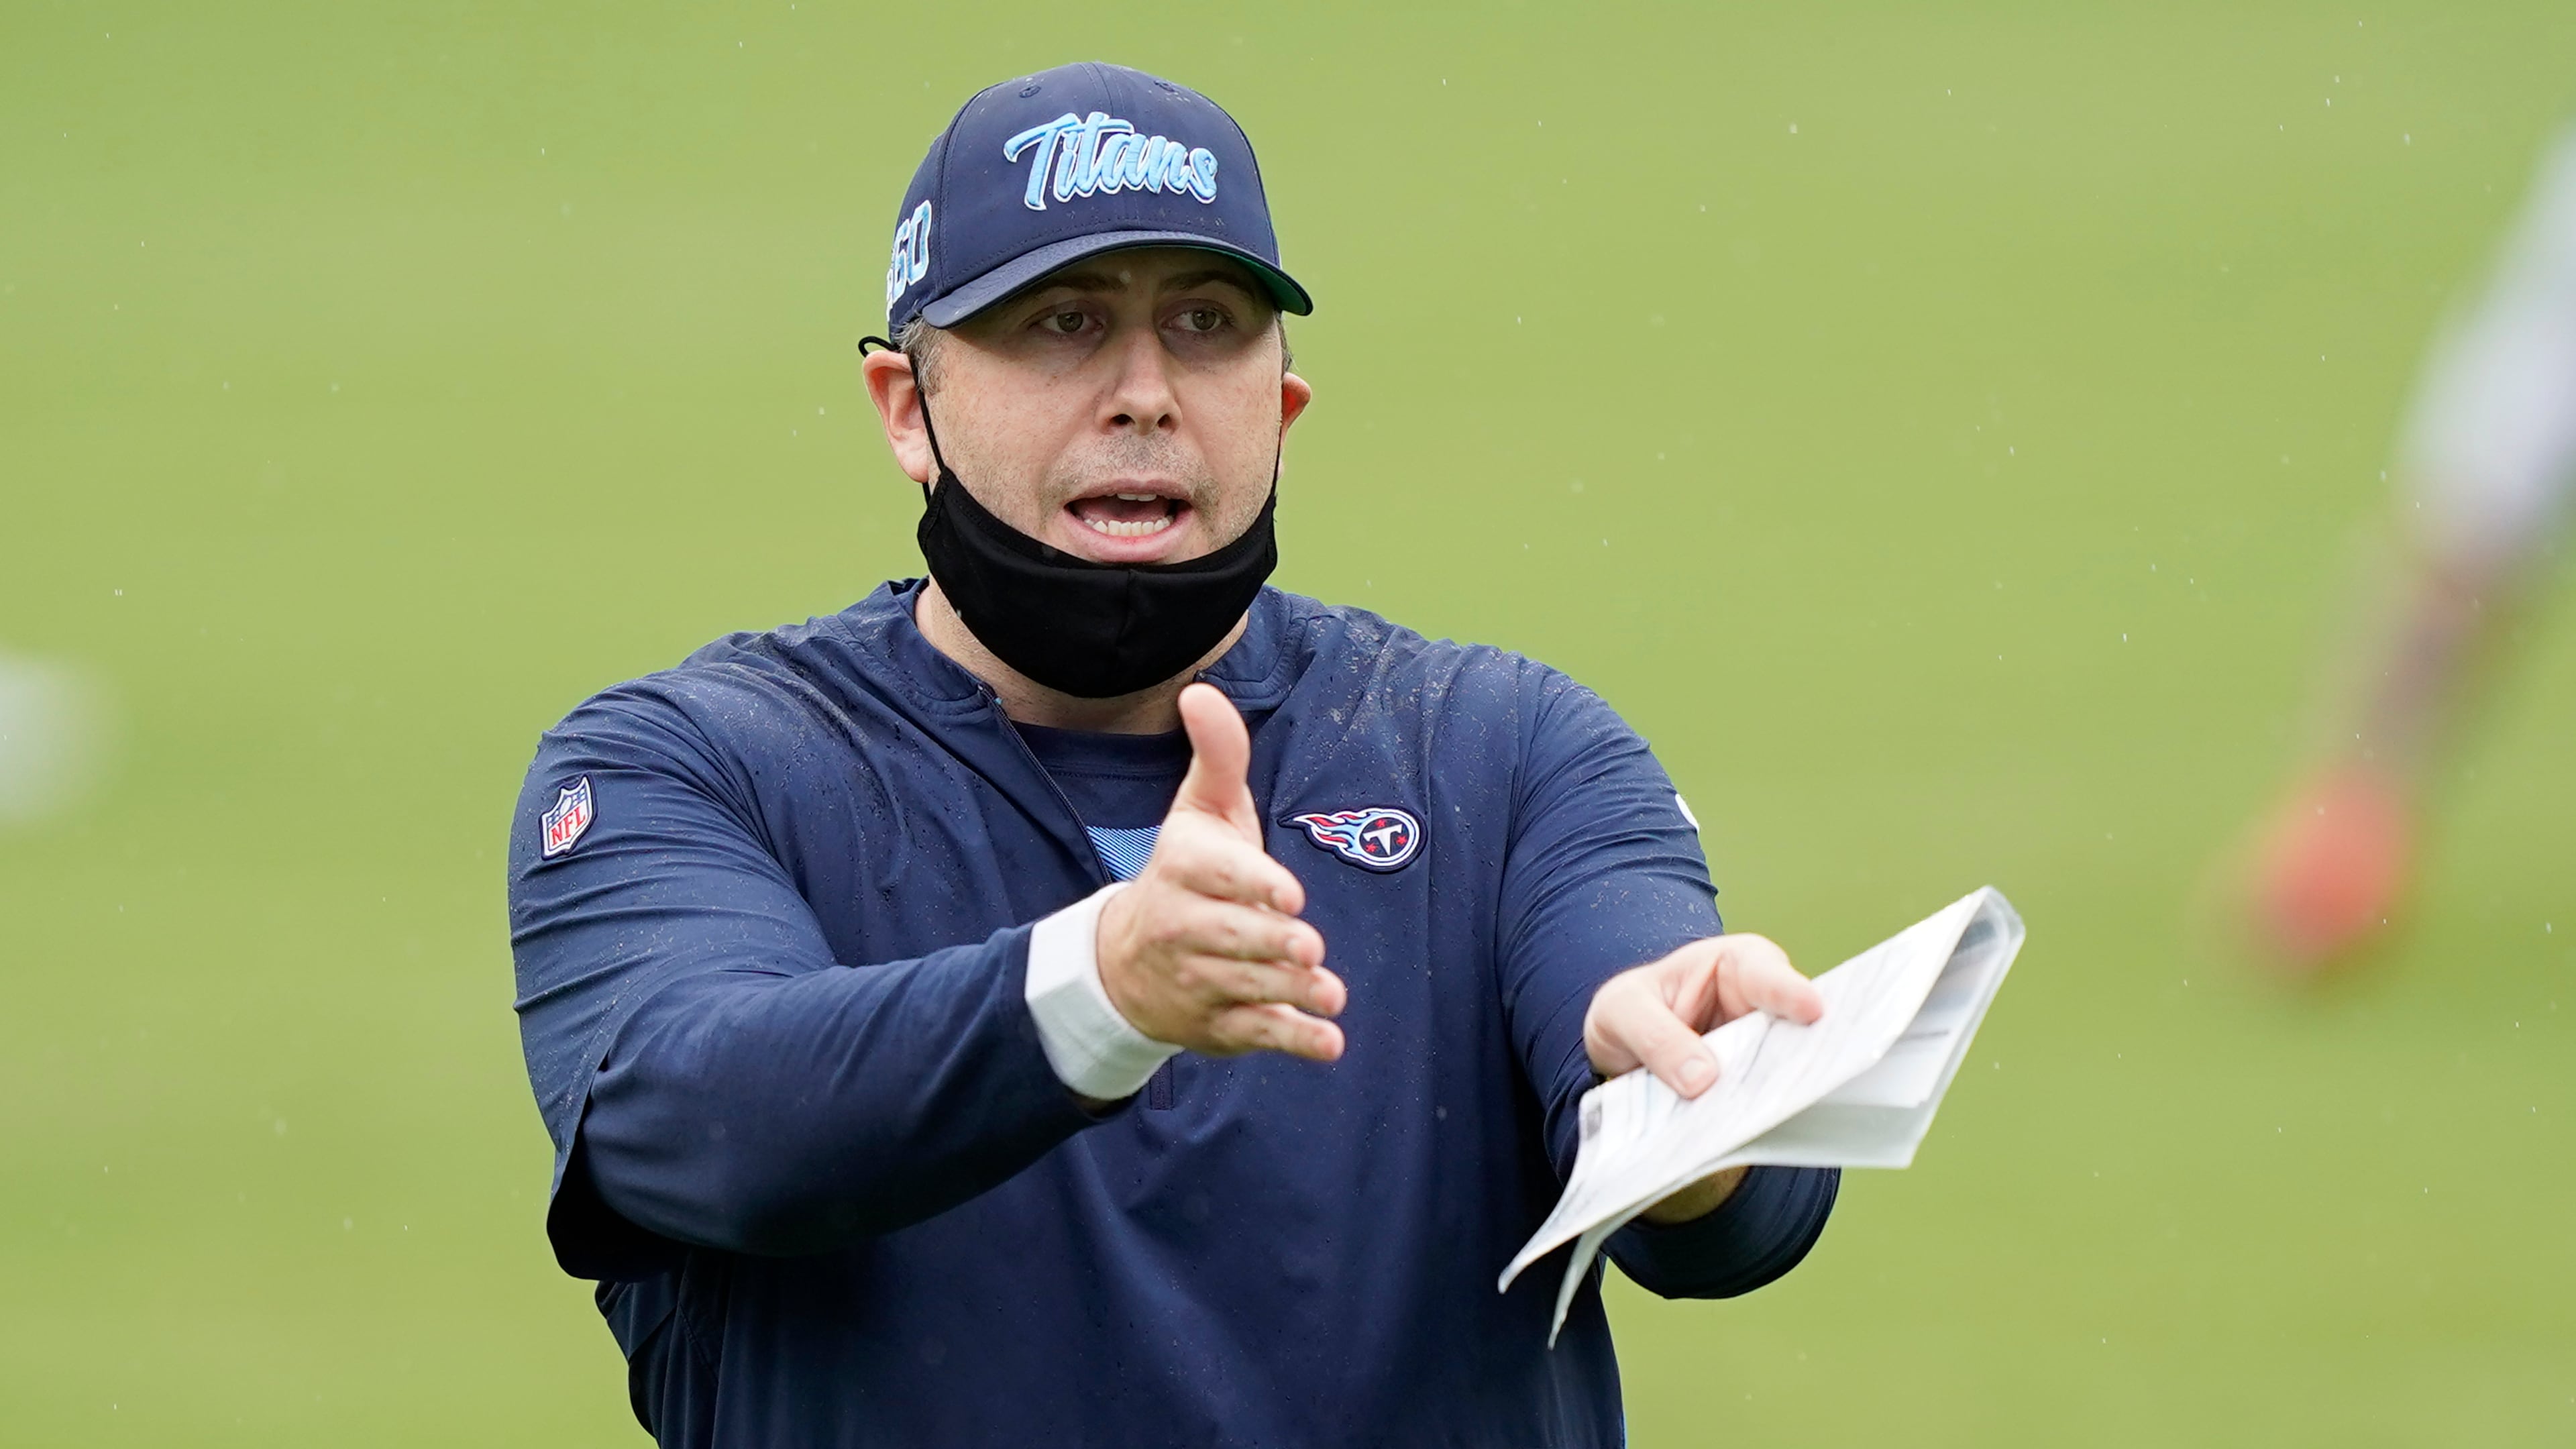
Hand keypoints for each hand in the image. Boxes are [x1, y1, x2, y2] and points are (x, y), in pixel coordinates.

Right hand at [1094, 684, 1346, 1061]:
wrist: (1125, 961)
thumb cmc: (1186, 873)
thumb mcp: (1199, 813)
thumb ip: (1217, 757)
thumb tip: (1201, 692)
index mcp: (1182, 869)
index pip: (1214, 875)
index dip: (1251, 884)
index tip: (1289, 894)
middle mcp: (1182, 927)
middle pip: (1229, 937)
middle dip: (1269, 944)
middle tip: (1310, 946)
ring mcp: (1197, 981)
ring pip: (1244, 988)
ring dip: (1288, 994)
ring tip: (1330, 995)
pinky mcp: (1216, 1025)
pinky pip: (1253, 1035)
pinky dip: (1291, 1041)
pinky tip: (1328, 1042)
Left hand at [1584, 934, 1823, 1223]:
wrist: (1625, 1048)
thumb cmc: (1631, 1009)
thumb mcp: (1623, 1010)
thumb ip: (1656, 1037)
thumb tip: (1703, 1080)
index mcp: (1737, 965)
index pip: (1768, 976)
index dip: (1791, 993)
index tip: (1812, 1010)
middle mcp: (1764, 1008)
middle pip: (1795, 1031)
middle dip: (1802, 1053)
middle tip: (1811, 1077)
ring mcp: (1765, 1053)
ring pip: (1785, 1074)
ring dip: (1780, 1095)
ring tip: (1779, 1114)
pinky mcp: (1756, 1091)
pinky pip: (1764, 1104)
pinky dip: (1759, 1120)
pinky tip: (1754, 1135)